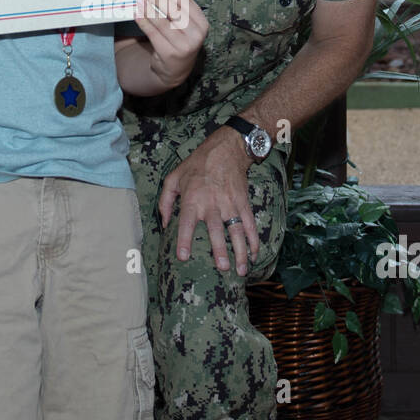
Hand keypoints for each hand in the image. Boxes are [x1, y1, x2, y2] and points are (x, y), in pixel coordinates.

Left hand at [132, 0, 206, 88]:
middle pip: (175, 11)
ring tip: (140, 1)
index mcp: (203, 25)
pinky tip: (137, 15)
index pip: (187, 4)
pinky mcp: (169, 53)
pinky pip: (153, 33)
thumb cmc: (179, 41)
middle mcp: (196, 36)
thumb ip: (179, 11)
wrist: (175, 69)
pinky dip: (144, 22)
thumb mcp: (186, 27)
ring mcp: (183, 46)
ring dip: (149, 9)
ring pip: (162, 22)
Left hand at [158, 127, 259, 276]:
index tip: (184, 256)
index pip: (187, 222)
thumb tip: (164, 223)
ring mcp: (230, 204)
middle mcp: (212, 204)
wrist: (225, 149)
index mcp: (192, 199)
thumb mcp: (173, 177)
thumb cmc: (196, 164)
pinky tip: (255, 255)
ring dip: (240, 251)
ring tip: (241, 270)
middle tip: (222, 268)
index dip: (184, 239)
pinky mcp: (243, 203)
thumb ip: (165, 201)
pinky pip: (250, 224)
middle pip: (216, 231)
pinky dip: (254, 240)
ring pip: (237, 231)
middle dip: (220, 250)